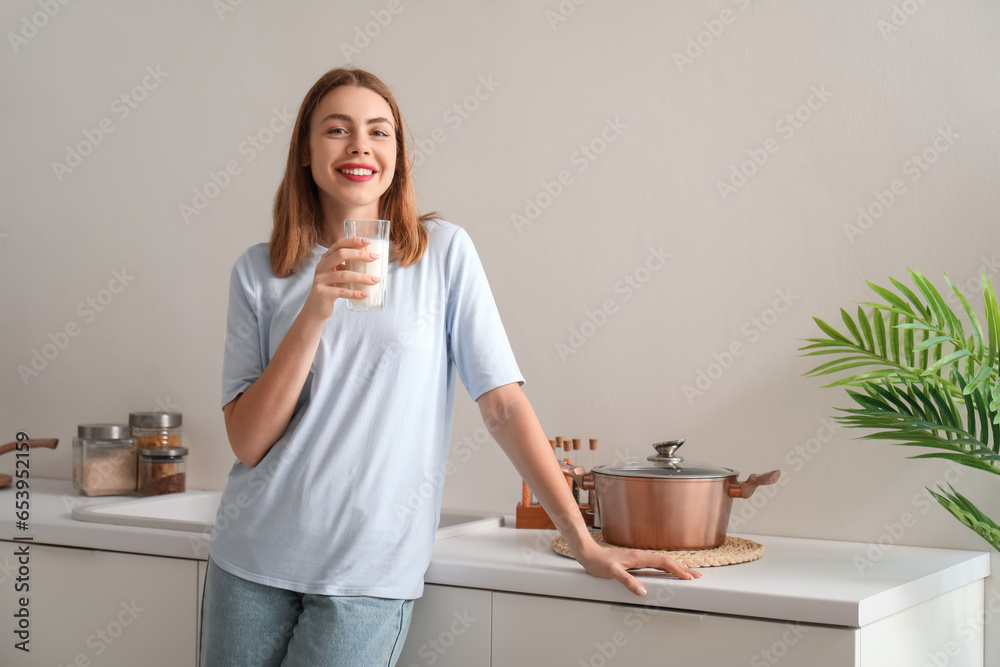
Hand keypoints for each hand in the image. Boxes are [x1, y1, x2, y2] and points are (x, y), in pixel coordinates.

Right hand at [301, 237, 381, 321]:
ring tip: (376, 280)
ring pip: (344, 275)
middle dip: (360, 255)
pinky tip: (365, 294)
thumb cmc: (332, 289)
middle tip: (375, 257)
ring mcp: (320, 279)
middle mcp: (321, 266)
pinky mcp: (322, 293)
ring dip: (362, 277)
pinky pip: (342, 292)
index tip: (368, 242)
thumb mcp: (338, 274)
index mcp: (326, 259)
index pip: (339, 244)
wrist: (316, 308)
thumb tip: (372, 260)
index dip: (353, 241)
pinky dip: (355, 293)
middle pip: (341, 254)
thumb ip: (349, 266)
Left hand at [573, 539, 700, 595]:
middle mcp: (641, 556)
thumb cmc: (599, 563)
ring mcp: (639, 558)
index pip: (663, 563)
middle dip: (683, 569)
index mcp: (639, 558)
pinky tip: (668, 571)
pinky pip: (656, 564)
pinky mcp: (635, 561)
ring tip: (689, 574)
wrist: (589, 554)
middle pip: (667, 561)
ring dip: (677, 567)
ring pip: (662, 562)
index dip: (677, 570)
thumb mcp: (612, 572)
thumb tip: (643, 591)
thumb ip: (627, 581)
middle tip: (697, 576)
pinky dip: (666, 568)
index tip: (689, 577)